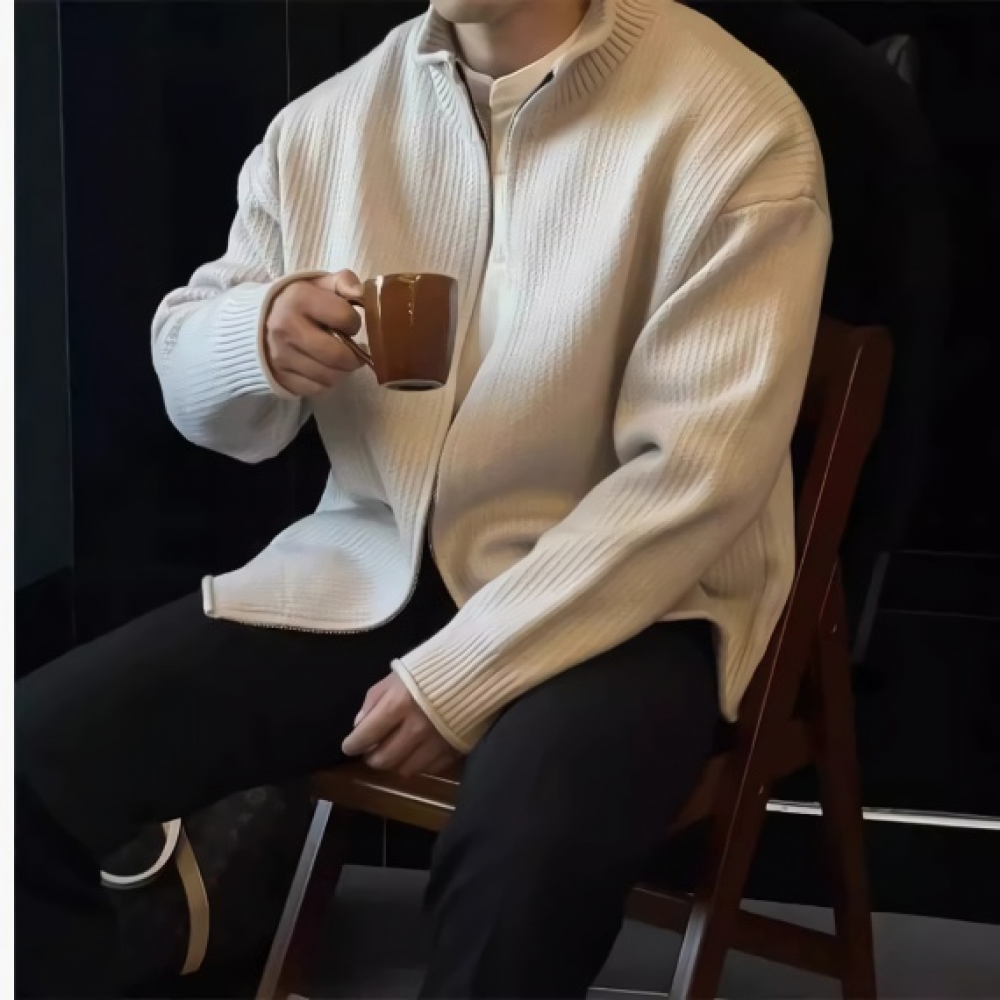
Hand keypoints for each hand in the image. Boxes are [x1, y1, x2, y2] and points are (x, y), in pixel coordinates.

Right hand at [265, 270, 365, 396]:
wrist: (253, 321)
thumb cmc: (296, 302)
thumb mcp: (316, 283)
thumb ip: (343, 282)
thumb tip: (360, 293)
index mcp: (298, 299)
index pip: (345, 318)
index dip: (354, 322)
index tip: (349, 324)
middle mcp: (286, 329)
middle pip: (339, 356)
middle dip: (355, 356)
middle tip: (354, 351)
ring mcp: (281, 356)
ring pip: (330, 376)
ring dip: (342, 371)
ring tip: (339, 359)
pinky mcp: (279, 377)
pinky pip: (317, 388)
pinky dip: (326, 381)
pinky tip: (323, 368)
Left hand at [342, 674, 460, 778]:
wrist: (478, 667)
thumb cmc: (432, 667)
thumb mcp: (398, 674)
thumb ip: (375, 699)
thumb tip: (360, 726)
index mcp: (398, 705)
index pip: (365, 736)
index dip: (353, 744)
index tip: (349, 746)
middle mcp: (415, 729)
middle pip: (383, 759)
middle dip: (372, 757)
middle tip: (372, 749)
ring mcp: (436, 743)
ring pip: (405, 769)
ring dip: (396, 762)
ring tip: (396, 751)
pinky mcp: (454, 750)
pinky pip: (429, 769)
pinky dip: (419, 763)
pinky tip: (418, 751)